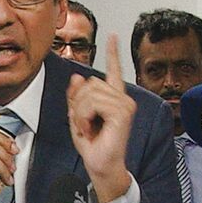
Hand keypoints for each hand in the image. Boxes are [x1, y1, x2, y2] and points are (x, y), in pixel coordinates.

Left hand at [66, 34, 133, 201]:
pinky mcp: (122, 112)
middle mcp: (122, 99)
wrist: (101, 165)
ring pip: (89, 93)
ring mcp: (124, 105)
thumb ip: (76, 97)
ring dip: (80, 112)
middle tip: (84, 123)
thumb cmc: (93, 145)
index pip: (114, 70)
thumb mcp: (77, 117)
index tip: (113, 36)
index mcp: (114, 98)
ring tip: (87, 127)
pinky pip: (92, 103)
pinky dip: (84, 117)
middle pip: (90, 83)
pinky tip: (90, 128)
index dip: (113, 52)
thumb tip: (77, 76)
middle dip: (78, 103)